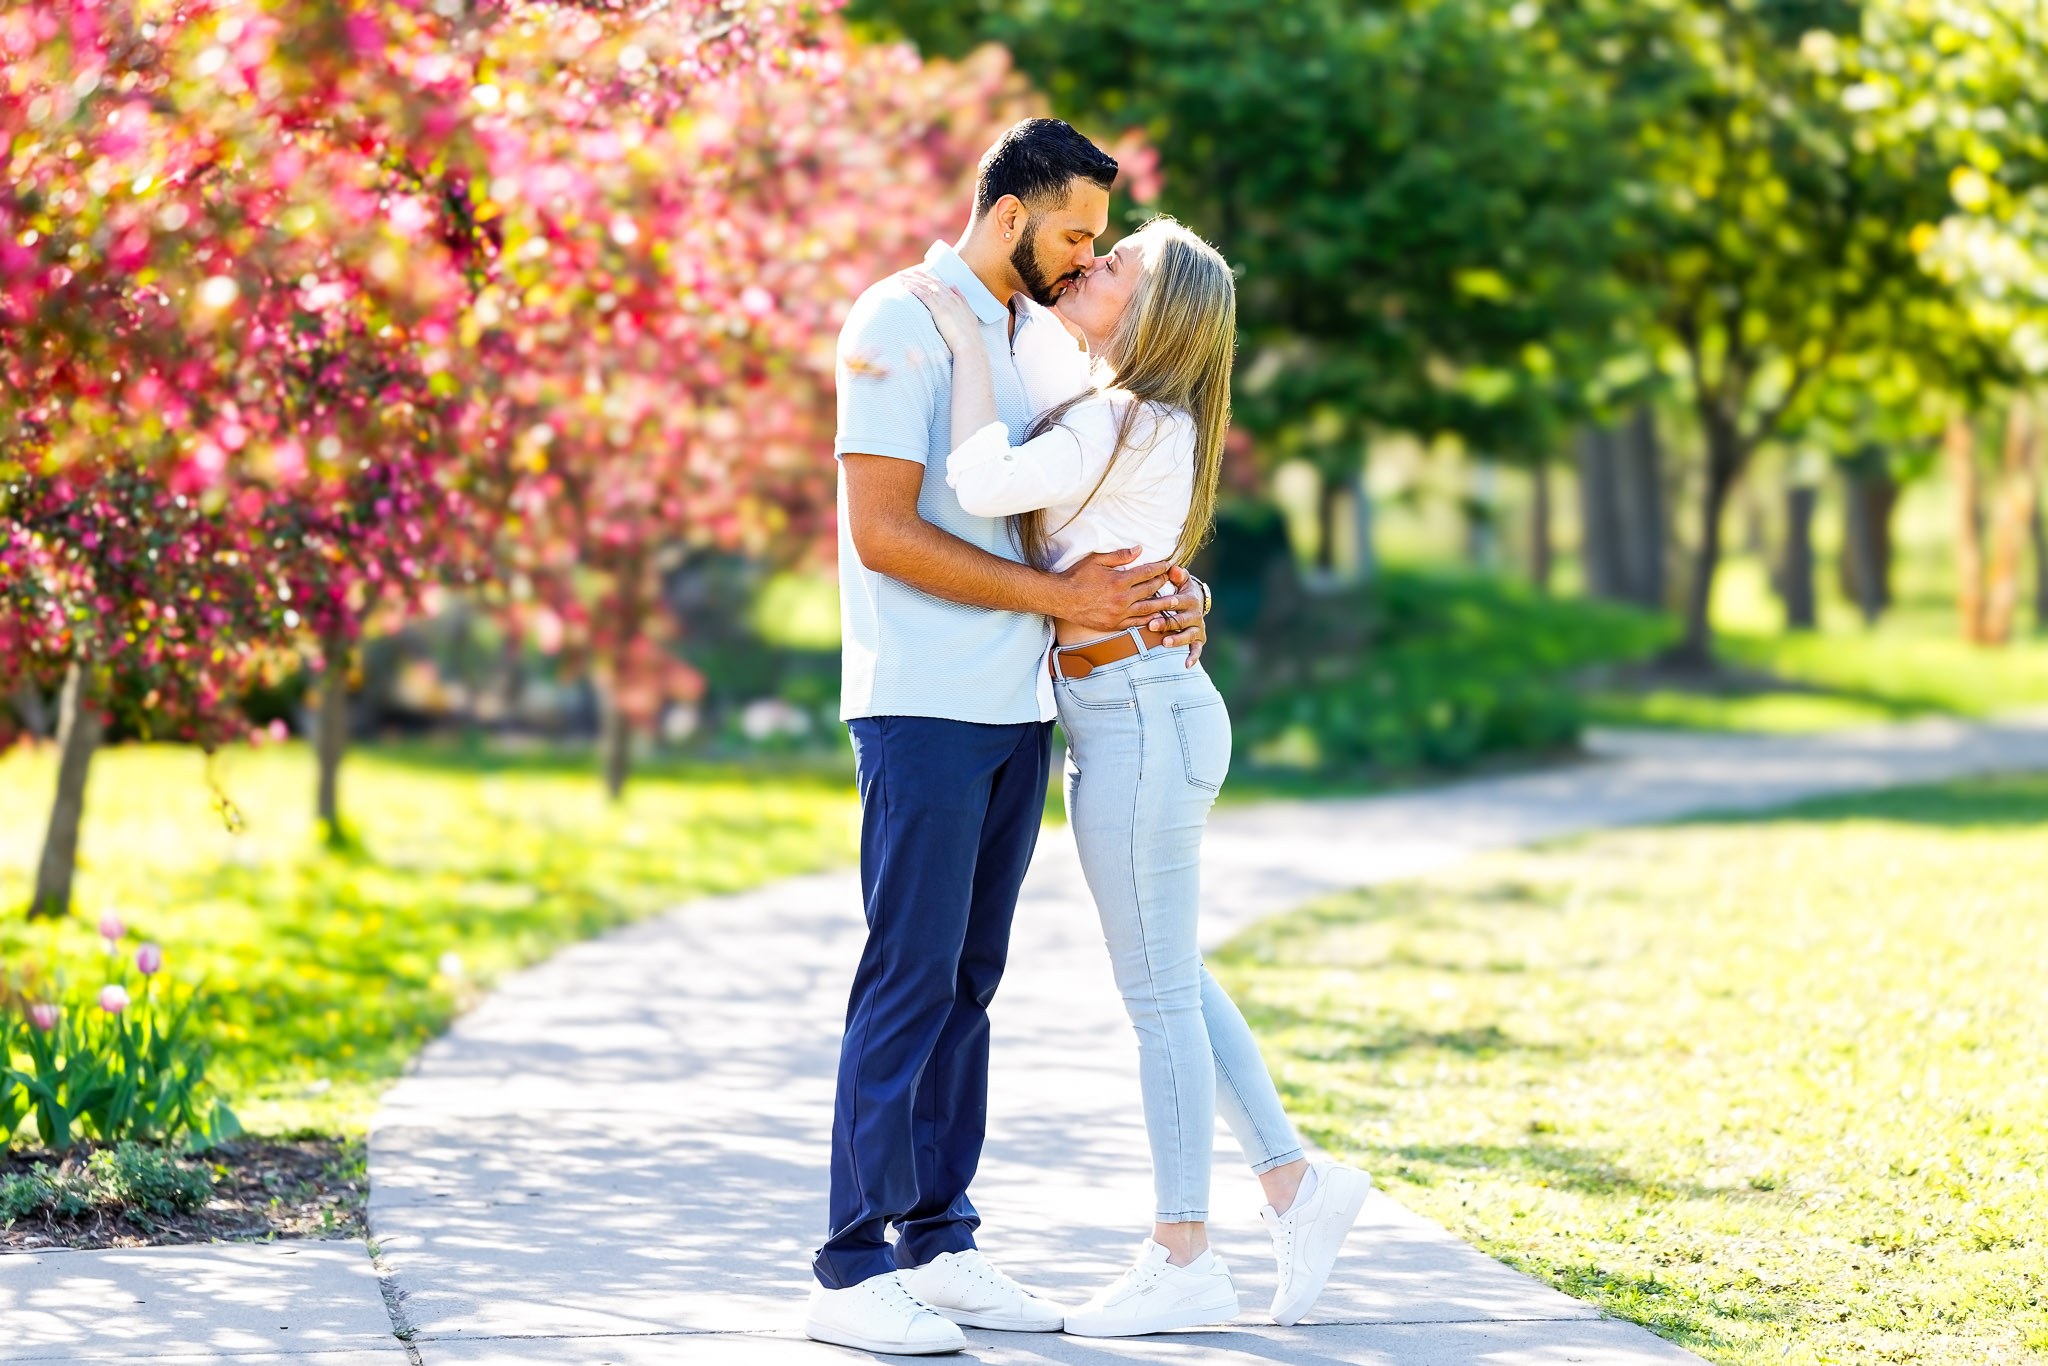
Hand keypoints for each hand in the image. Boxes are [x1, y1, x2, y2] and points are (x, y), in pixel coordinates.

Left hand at [900, 269, 982, 355]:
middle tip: (905, 273)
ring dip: (912, 280)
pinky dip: (915, 289)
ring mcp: (944, 302)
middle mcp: (950, 297)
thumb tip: (954, 286)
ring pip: (926, 286)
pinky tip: (906, 286)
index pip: (939, 284)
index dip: (928, 278)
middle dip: (917, 276)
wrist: (968, 342)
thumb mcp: (968, 312)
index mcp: (956, 298)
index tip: (918, 273)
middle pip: (931, 282)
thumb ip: (961, 298)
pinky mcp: (938, 309)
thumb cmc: (968, 334)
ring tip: (900, 277)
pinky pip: (924, 295)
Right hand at [1057, 548, 1175, 632]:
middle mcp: (1122, 598)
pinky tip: (1158, 617)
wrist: (1061, 599)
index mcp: (1119, 580)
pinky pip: (1137, 623)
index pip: (1146, 572)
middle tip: (1173, 579)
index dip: (1159, 568)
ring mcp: (1119, 613)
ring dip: (1163, 603)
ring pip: (1148, 608)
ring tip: (1176, 600)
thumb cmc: (1077, 576)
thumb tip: (1139, 549)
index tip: (1168, 565)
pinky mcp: (1114, 624)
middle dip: (1163, 582)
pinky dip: (1149, 619)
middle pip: (1150, 589)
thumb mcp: (1097, 560)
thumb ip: (1120, 555)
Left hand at [1145, 565, 1207, 666]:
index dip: (1166, 604)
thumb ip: (1177, 574)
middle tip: (1151, 626)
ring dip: (1177, 639)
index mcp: (1190, 599)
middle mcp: (1195, 614)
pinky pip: (1197, 649)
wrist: (1197, 602)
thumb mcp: (1181, 580)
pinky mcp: (1199, 639)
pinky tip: (1186, 665)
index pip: (1177, 601)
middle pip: (1181, 620)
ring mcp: (1198, 627)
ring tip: (1165, 642)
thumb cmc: (1181, 590)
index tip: (1153, 607)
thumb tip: (1172, 568)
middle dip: (1167, 623)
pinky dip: (1194, 657)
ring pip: (1189, 635)